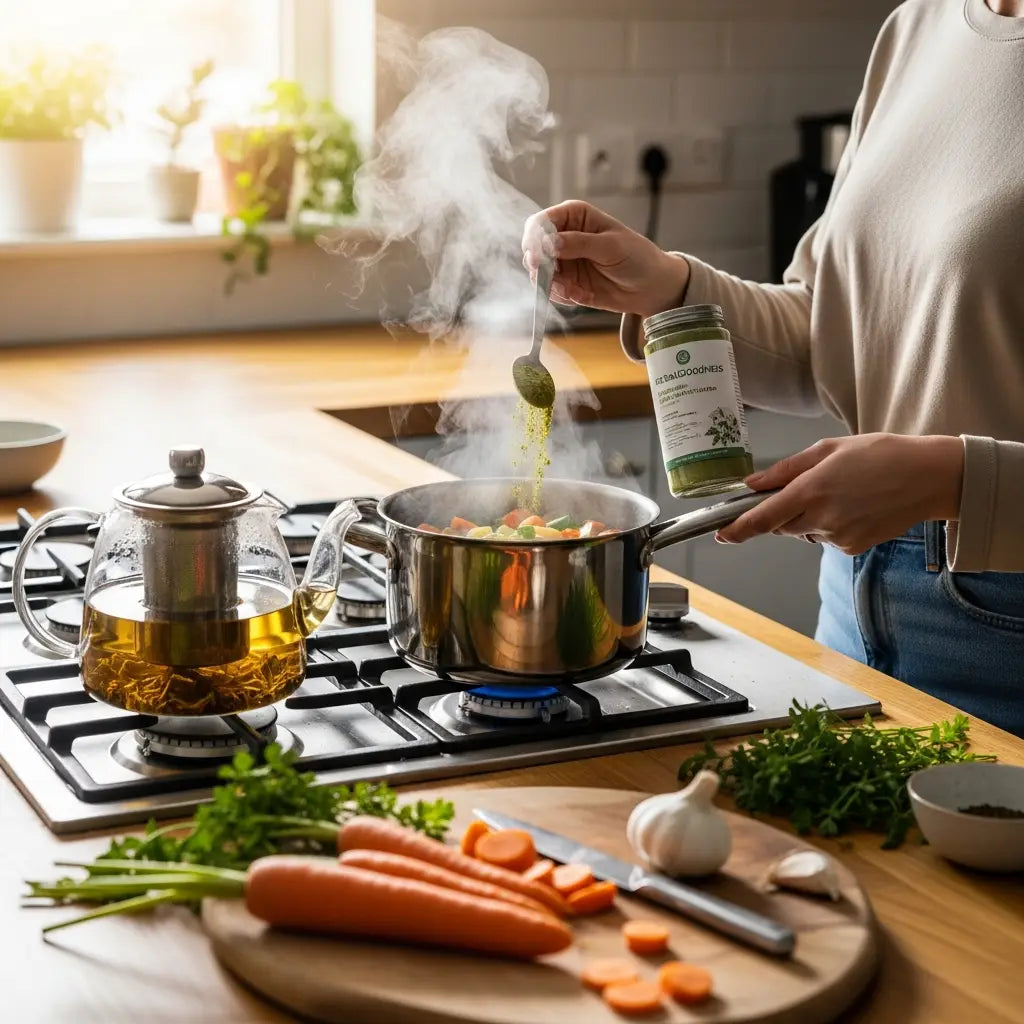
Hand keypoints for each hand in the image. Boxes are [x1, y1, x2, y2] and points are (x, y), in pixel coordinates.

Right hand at [521, 200, 689, 316]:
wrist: (650, 287)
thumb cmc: (637, 257)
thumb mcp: (611, 247)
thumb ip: (580, 243)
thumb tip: (549, 243)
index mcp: (574, 216)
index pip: (540, 222)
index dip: (535, 239)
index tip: (540, 257)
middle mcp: (563, 236)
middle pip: (532, 248)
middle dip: (540, 266)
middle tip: (553, 279)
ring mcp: (563, 261)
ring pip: (538, 273)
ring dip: (553, 285)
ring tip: (576, 291)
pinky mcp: (565, 282)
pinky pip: (550, 291)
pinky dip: (563, 296)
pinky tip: (583, 295)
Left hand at [716, 434, 964, 554]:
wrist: (929, 477)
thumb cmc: (881, 455)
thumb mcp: (828, 449)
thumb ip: (786, 470)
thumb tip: (752, 484)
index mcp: (812, 490)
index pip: (763, 518)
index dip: (738, 529)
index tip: (721, 535)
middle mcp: (822, 517)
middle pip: (780, 526)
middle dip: (780, 513)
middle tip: (805, 490)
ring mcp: (838, 536)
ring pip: (803, 532)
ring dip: (807, 518)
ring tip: (839, 493)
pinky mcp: (852, 548)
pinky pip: (826, 539)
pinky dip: (829, 526)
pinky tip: (853, 507)